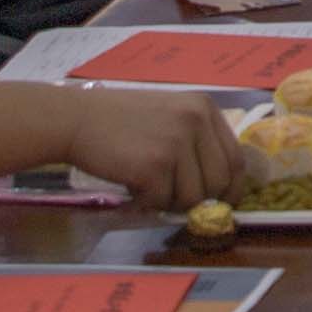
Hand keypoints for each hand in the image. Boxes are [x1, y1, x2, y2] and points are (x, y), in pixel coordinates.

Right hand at [64, 94, 244, 211]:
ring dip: (169, 200)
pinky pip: (162, 201)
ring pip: (192, 197)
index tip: (223, 203)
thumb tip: (217, 187)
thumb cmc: (118, 120)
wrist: (75, 119)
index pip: (235, 157)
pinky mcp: (154, 166)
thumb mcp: (169, 116)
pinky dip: (146, 200)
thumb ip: (195, 141)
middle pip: (219, 181)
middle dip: (200, 200)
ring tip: (147, 183)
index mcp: (204, 108)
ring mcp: (176, 143)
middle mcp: (196, 122)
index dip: (232, 187)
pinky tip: (131, 182)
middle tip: (174, 199)